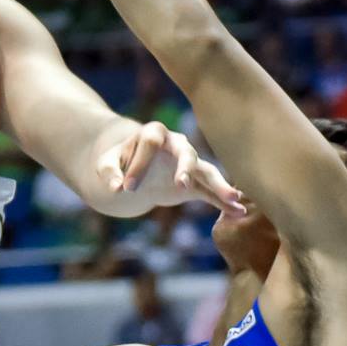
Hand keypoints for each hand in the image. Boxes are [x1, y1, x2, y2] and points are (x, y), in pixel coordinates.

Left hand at [101, 119, 248, 221]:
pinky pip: (212, 191)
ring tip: (234, 198)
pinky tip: (239, 211)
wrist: (136, 171)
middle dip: (185, 167)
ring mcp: (189, 163)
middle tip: (181, 185)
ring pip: (207, 171)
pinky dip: (224, 201)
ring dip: (219, 185)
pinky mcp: (196, 183)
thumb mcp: (107, 163)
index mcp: (153, 134)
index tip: (126, 188)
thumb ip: (109, 172)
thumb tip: (117, 188)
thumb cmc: (121, 162)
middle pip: (186, 152)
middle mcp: (177, 145)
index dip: (139, 164)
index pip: (150, 143)